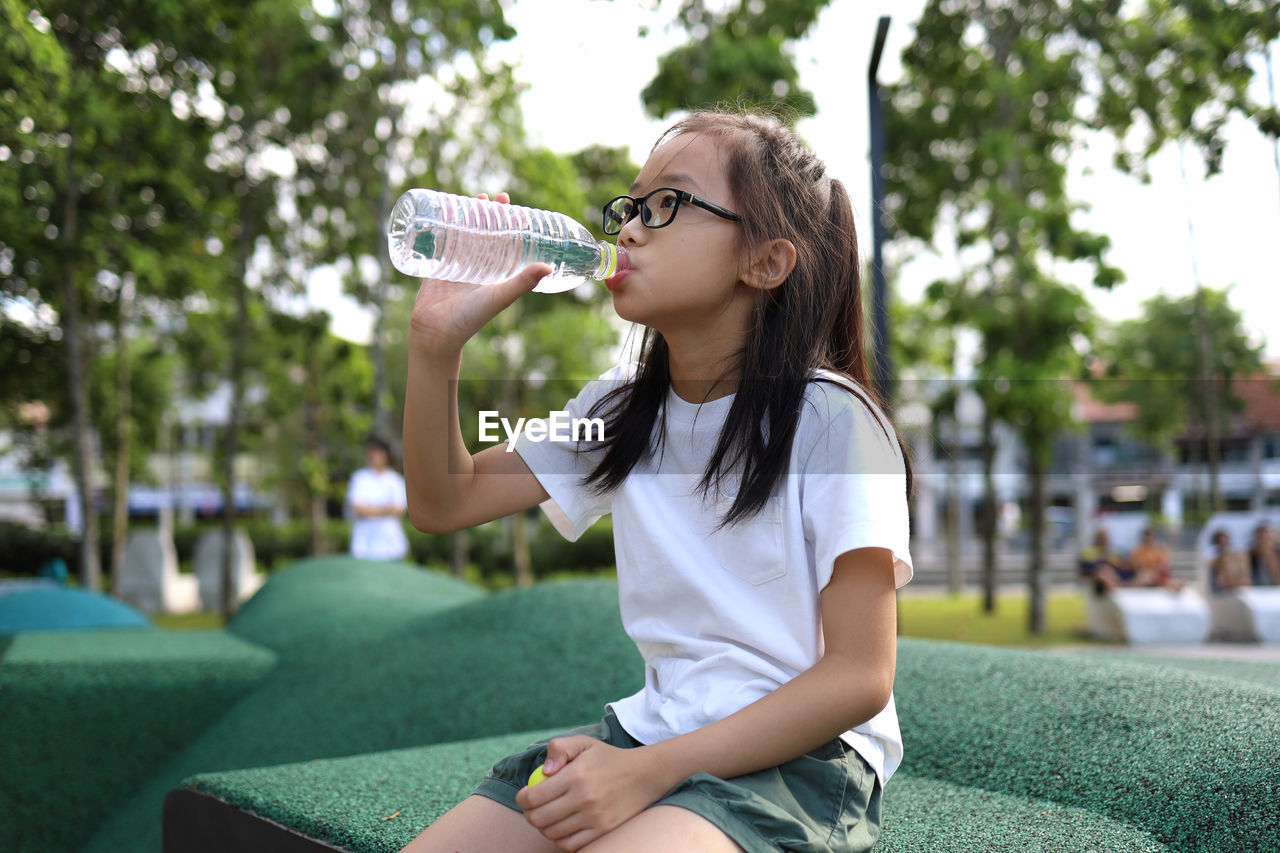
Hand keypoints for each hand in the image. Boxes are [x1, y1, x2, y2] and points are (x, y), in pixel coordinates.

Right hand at [408, 192, 550, 357]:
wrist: (435, 336)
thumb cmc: (469, 320)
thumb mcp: (498, 297)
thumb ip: (521, 283)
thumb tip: (548, 267)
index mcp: (495, 276)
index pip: (507, 245)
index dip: (511, 227)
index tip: (515, 208)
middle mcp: (478, 270)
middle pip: (486, 236)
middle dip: (490, 216)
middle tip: (492, 196)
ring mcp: (457, 268)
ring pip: (465, 236)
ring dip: (469, 217)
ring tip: (473, 198)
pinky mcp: (438, 268)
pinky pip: (442, 243)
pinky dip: (443, 227)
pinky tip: (443, 212)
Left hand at [514, 736, 671, 850]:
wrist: (644, 775)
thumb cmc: (607, 758)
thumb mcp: (584, 743)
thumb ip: (559, 748)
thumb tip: (543, 772)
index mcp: (576, 775)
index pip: (533, 797)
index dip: (522, 799)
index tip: (524, 795)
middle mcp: (584, 798)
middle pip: (539, 819)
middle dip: (529, 815)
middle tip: (533, 809)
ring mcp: (594, 817)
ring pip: (552, 833)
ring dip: (544, 827)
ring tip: (548, 816)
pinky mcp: (603, 831)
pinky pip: (571, 845)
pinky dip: (560, 840)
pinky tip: (563, 828)